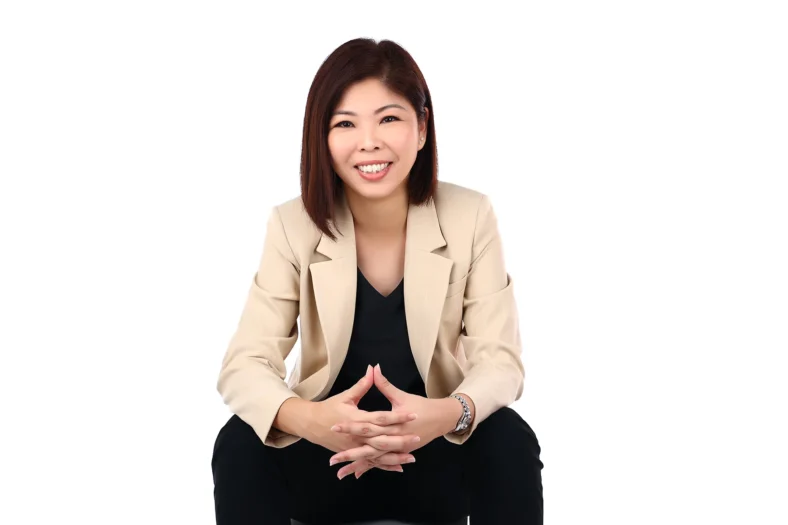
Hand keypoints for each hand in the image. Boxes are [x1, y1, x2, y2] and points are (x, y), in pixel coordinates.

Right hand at [304, 365, 419, 476]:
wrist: (311, 424)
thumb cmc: (329, 408)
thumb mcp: (346, 395)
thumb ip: (362, 384)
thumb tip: (373, 369)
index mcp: (357, 418)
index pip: (381, 418)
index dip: (397, 416)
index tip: (413, 414)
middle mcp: (357, 435)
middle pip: (382, 438)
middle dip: (400, 440)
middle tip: (417, 438)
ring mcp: (355, 447)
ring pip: (379, 454)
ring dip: (395, 456)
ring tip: (412, 457)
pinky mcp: (354, 453)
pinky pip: (372, 462)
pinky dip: (385, 466)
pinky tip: (399, 467)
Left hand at [329, 364, 457, 478]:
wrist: (441, 418)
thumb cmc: (420, 406)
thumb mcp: (401, 395)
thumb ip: (384, 384)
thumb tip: (373, 367)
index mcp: (392, 423)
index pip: (367, 425)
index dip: (350, 426)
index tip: (334, 426)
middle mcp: (394, 438)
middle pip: (368, 447)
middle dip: (350, 453)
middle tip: (332, 459)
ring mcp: (397, 448)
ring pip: (373, 459)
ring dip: (357, 465)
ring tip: (339, 472)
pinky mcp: (399, 453)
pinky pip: (381, 462)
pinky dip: (369, 468)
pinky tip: (356, 474)